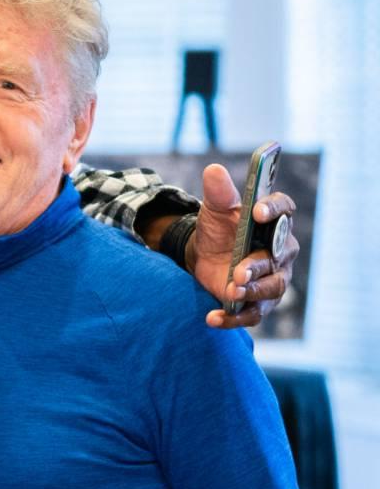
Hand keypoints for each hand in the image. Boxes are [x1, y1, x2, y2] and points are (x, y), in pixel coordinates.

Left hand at [192, 163, 299, 329]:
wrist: (205, 255)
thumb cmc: (219, 229)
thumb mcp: (214, 210)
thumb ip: (218, 193)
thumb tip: (213, 170)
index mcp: (274, 222)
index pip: (284, 211)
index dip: (274, 210)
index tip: (257, 210)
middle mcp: (281, 252)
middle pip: (278, 258)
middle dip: (259, 265)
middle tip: (238, 271)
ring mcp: (272, 279)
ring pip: (270, 288)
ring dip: (251, 292)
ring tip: (229, 291)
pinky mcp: (258, 302)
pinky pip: (252, 314)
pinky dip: (232, 318)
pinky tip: (212, 318)